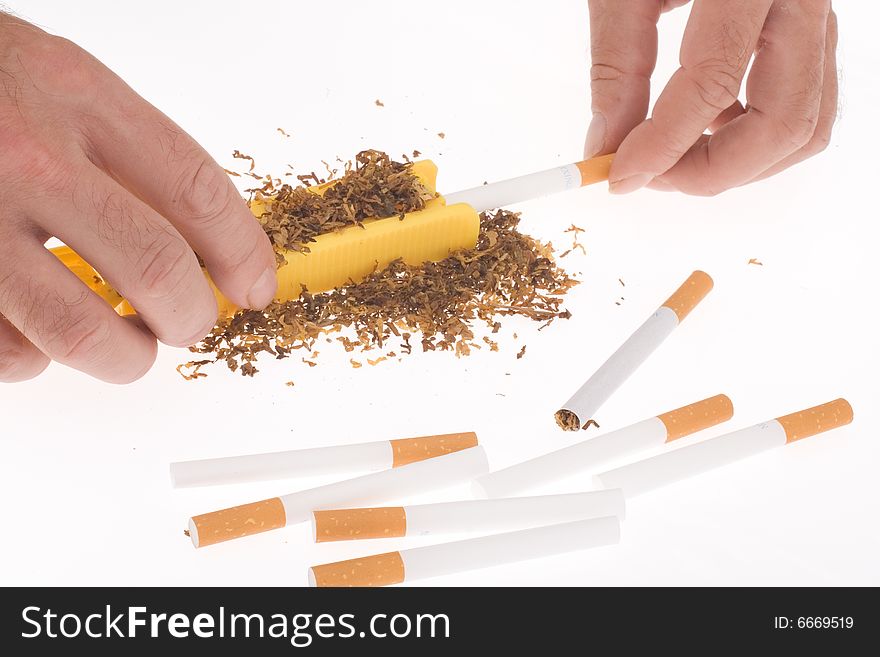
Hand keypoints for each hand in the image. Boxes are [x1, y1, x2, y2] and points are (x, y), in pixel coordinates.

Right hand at [0, 14, 276, 382]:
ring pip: (80, 331)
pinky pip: (8, 352)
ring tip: (128, 345)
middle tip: (189, 321)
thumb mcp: (59, 80)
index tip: (254, 286)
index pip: (195, 189)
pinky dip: (38, 358)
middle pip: (154, 267)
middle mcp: (26, 156)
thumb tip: (206, 244)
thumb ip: (127, 151)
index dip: (242, 251)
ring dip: (124, 355)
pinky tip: (38, 330)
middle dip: (191, 316)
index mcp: (74, 95)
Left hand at [585, 0, 837, 194]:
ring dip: (741, 163)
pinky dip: (757, 135)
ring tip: (675, 157)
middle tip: (651, 178)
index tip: (618, 178)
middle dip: (713, 171)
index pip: (713, 80)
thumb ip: (617, 65)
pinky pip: (807, 104)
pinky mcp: (817, 29)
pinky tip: (706, 125)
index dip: (663, 143)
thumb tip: (607, 147)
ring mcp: (822, 13)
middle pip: (785, 120)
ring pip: (808, 124)